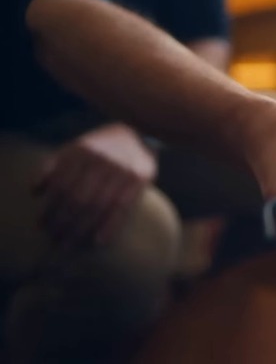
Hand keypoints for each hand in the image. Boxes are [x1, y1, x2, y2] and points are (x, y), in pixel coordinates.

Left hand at [33, 123, 156, 247]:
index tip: (42, 225)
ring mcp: (121, 169)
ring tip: (71, 243)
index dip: (50, 208)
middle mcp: (101, 160)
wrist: (140, 132)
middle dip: (64, 222)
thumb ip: (54, 164)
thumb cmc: (102, 145)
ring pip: (98, 206)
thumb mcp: (76, 146)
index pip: (61, 185)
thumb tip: (35, 191)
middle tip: (55, 239)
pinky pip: (122, 207)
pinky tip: (99, 240)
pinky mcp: (139, 179)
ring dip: (82, 228)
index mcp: (82, 151)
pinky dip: (110, 226)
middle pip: (78, 198)